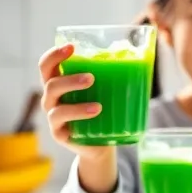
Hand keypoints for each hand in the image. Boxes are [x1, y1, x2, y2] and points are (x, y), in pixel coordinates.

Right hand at [39, 44, 115, 192]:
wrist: (102, 145)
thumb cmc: (105, 111)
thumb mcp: (107, 91)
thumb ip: (114, 74)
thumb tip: (144, 54)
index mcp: (60, 82)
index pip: (47, 65)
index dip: (54, 54)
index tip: (71, 47)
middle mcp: (52, 98)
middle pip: (49, 83)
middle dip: (69, 78)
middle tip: (91, 77)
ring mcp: (54, 116)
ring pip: (55, 105)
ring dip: (75, 101)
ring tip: (98, 104)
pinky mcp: (59, 133)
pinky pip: (61, 122)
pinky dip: (77, 115)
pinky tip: (96, 111)